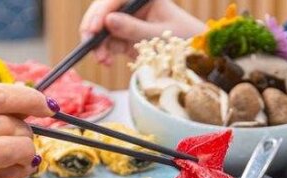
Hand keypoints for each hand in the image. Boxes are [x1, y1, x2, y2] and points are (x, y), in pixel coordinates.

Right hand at [80, 0, 203, 64]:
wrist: (197, 54)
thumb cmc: (185, 39)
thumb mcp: (160, 35)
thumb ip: (134, 28)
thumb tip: (108, 21)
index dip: (100, 13)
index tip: (94, 29)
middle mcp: (133, 5)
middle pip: (104, 12)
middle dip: (94, 29)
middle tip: (89, 46)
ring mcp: (129, 20)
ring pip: (104, 28)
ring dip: (99, 44)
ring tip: (103, 60)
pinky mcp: (127, 36)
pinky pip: (110, 41)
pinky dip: (105, 51)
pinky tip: (106, 61)